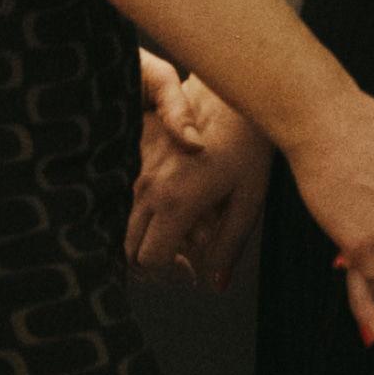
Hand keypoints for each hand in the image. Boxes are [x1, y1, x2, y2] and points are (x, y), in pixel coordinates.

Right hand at [125, 62, 270, 289]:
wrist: (235, 89)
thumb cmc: (250, 144)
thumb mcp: (248, 200)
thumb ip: (227, 246)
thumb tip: (215, 284)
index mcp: (175, 202)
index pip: (149, 260)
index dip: (168, 274)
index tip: (189, 270)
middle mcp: (147, 186)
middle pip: (129, 246)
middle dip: (152, 259)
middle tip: (182, 256)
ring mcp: (136, 165)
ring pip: (124, 220)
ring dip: (146, 232)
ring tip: (180, 222)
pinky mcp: (134, 146)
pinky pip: (126, 189)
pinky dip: (142, 203)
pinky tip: (169, 193)